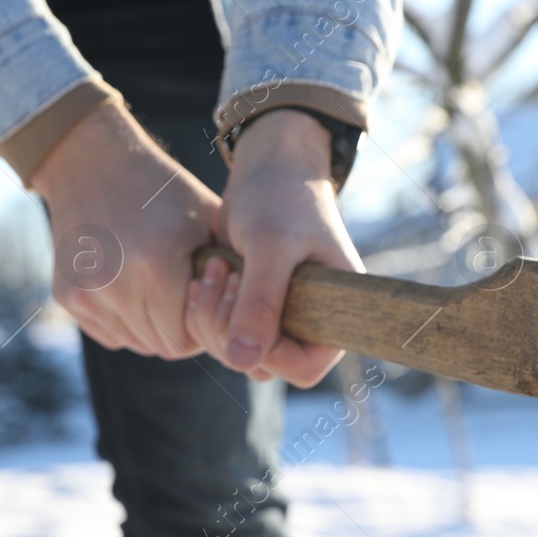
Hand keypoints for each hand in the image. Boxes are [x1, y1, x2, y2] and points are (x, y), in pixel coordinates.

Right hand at [6, 102, 216, 357]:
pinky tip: (136, 289)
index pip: (190, 337)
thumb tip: (257, 318)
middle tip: (191, 301)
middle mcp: (115, 286)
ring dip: (154, 328)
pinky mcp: (67, 296)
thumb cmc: (162, 191)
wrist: (90, 161)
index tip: (210, 301)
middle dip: (182, 329)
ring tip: (166, 294)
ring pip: (135, 342)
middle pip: (162, 344)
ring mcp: (86, 294)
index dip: (205, 325)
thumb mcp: (210, 222)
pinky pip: (109, 333)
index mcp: (156, 267)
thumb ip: (232, 273)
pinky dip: (126, 322)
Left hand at [186, 109, 357, 386]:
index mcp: (336, 314)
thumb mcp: (270, 246)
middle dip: (228, 328)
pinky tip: (202, 277)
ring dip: (211, 319)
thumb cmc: (282, 197)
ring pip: (236, 353)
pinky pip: (222, 334)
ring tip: (213, 269)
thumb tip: (242, 360)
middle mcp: (311, 324)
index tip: (243, 302)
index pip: (303, 368)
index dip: (266, 350)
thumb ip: (261, 302)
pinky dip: (205, 311)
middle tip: (222, 276)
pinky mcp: (253, 309)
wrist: (269, 167)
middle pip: (263, 366)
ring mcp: (281, 319)